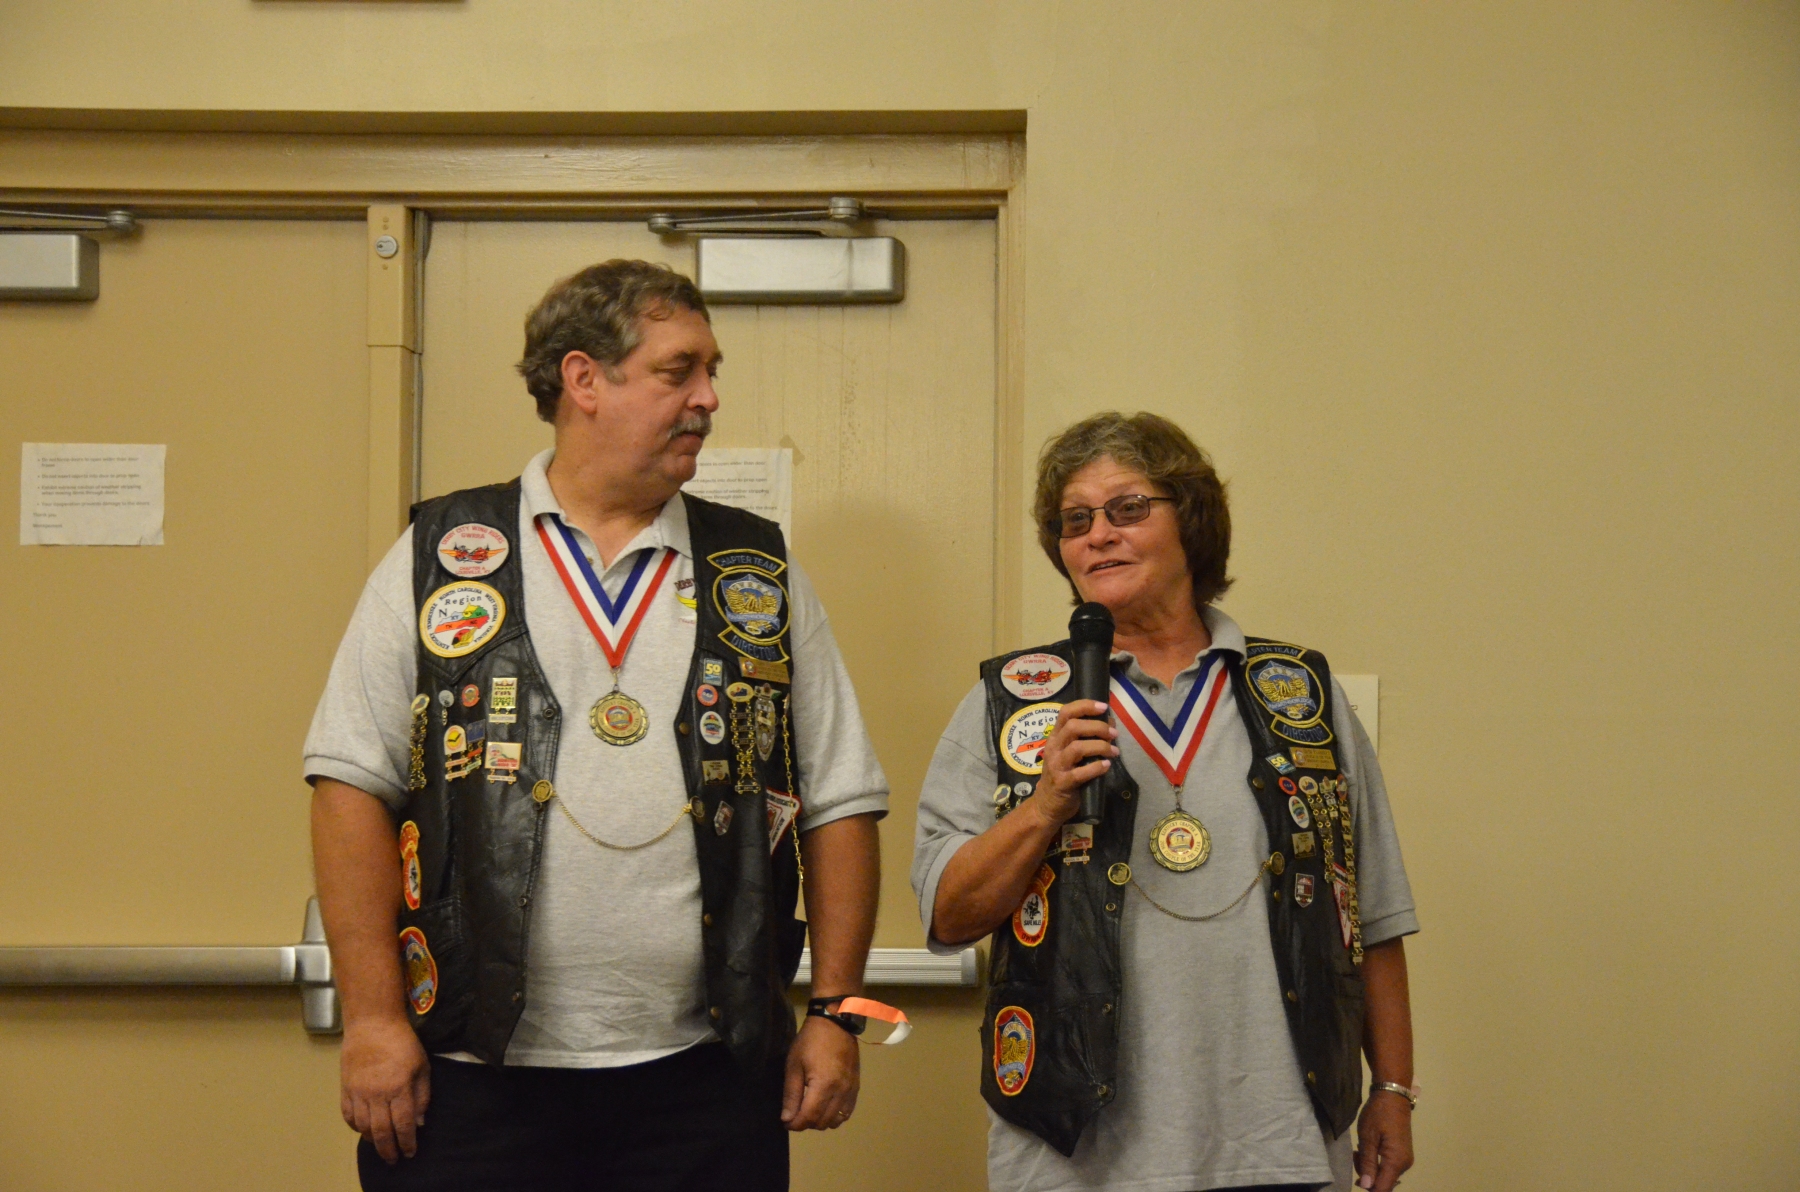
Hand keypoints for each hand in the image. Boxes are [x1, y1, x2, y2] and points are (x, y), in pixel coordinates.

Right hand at [341, 1016, 430, 1163]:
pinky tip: (363, 1130)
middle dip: (389, 1149)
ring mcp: (359, 1092)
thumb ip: (422, 1095)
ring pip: (363, 1127)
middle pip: (381, 1131)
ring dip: (372, 1140)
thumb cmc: (403, 1043)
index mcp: (400, 1088)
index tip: (410, 1153)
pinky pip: (348, 1115)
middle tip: (393, 1159)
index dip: (407, 1142)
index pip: (404, 1125)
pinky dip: (355, 1127)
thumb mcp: (422, 1066)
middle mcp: (378, 1094)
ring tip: (380, 1145)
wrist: (372, 1024)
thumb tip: (419, 1122)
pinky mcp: (345, 1088)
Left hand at [781, 1014, 860, 1129]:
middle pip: (823, 1122)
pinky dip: (835, 1116)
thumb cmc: (810, 1041)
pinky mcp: (856, 1087)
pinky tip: (825, 1107)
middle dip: (806, 1123)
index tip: (786, 1122)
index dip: (795, 1124)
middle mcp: (841, 1091)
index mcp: (824, 1085)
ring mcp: (851, 1090)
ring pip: (836, 1121)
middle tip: (795, 1114)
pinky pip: (847, 1112)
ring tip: (810, 1110)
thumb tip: (787, 1119)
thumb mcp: (794, 1066)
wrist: (835, 1023)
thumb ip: (791, 1095)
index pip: (809, 1117)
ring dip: (821, 1121)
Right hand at [1029, 699, 1117, 824]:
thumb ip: (1087, 738)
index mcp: (1055, 737)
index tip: (1103, 707)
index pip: (1066, 713)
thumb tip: (1110, 723)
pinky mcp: (1062, 783)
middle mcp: (1053, 748)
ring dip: (1100, 747)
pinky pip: (1080, 773)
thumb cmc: (1063, 775)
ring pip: (1077, 748)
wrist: (1047, 805)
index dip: (1085, 706)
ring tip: (1114, 752)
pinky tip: (1106, 766)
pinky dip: (1096, 767)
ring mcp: (1056, 765)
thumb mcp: (1071, 754)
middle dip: (1097, 727)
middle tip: (1114, 734)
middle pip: (1073, 727)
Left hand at [1354, 1089, 1414, 1189]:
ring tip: (1360, 1149)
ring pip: (1384, 1174)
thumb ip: (1367, 1163)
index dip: (1368, 1187)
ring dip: (1369, 1166)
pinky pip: (1388, 1166)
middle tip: (1356, 1155)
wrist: (1393, 1096)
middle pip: (1383, 1183)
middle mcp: (1404, 1164)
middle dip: (1366, 1175)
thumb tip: (1366, 1186)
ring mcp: (1405, 1159)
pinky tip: (1368, 1148)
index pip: (1382, 1188)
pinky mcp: (1402, 1153)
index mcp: (1396, 1162)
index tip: (1355, 1177)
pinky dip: (1376, 1161)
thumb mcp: (1367, 1138)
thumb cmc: (1378, 1114)